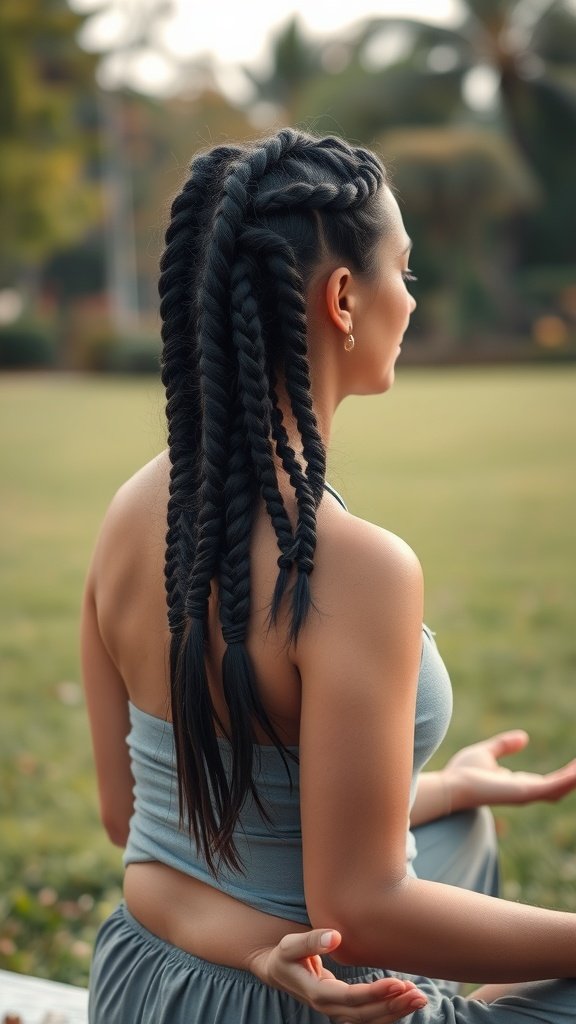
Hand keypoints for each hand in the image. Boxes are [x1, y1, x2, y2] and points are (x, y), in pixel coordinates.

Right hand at [248, 927, 426, 1022]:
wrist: (277, 970)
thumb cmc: (285, 955)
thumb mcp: (291, 944)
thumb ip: (312, 940)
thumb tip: (336, 937)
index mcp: (316, 994)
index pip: (350, 999)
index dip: (375, 994)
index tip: (397, 982)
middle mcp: (328, 1009)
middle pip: (364, 1016)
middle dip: (392, 1006)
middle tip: (416, 993)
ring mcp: (336, 1012)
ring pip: (369, 1021)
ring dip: (394, 1012)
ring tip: (418, 998)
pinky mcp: (344, 1009)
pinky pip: (368, 1018)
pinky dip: (388, 1012)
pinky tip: (405, 1001)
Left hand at [443, 731, 575, 812]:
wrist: (450, 785)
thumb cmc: (462, 773)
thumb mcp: (487, 753)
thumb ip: (504, 745)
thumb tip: (525, 737)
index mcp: (518, 785)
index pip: (548, 783)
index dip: (564, 775)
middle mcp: (525, 792)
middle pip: (558, 788)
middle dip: (573, 778)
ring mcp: (525, 794)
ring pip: (559, 788)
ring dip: (573, 778)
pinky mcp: (523, 792)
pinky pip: (551, 787)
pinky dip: (566, 780)